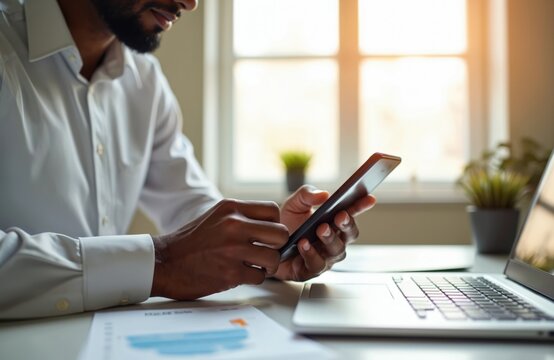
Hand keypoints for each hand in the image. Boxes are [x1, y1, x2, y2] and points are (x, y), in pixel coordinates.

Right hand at [150, 199, 288, 299]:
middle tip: (266, 251)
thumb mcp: (216, 216)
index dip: (274, 224)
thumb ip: (241, 217)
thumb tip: (269, 224)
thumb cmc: (190, 241)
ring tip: (254, 265)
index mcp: (231, 208)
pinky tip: (240, 274)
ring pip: (274, 258)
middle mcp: (234, 225)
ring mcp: (234, 249)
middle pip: (281, 233)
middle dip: (277, 246)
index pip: (273, 210)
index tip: (267, 234)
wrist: (164, 262)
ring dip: (267, 265)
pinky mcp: (231, 272)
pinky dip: (253, 278)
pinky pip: (260, 276)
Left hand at [274, 185, 375, 280]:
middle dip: (347, 224)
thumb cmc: (285, 224)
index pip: (351, 213)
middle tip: (340, 216)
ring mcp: (324, 257)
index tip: (369, 198)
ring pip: (336, 251)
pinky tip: (303, 244)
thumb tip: (324, 194)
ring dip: (330, 239)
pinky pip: (316, 265)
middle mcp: (333, 240)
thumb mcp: (294, 203)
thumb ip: (307, 195)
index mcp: (333, 222)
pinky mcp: (310, 270)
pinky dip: (311, 253)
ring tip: (320, 229)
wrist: (266, 244)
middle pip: (349, 235)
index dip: (361, 206)